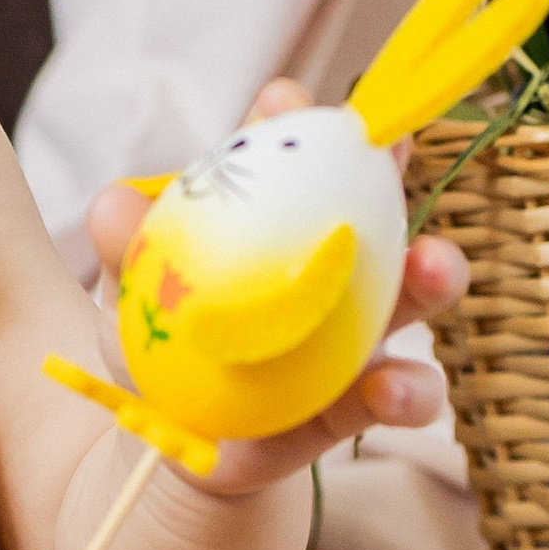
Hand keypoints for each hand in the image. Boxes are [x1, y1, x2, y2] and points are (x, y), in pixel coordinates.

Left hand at [83, 78, 467, 495]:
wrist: (168, 448)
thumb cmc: (159, 351)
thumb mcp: (132, 299)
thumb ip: (126, 252)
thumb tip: (113, 204)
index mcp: (270, 227)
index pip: (288, 159)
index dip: (293, 121)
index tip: (282, 101)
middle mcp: (328, 269)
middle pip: (375, 206)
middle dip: (391, 170)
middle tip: (393, 148)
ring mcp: (355, 336)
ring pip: (416, 294)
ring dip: (435, 272)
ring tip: (433, 265)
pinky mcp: (358, 405)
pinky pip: (403, 395)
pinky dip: (406, 390)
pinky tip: (387, 389)